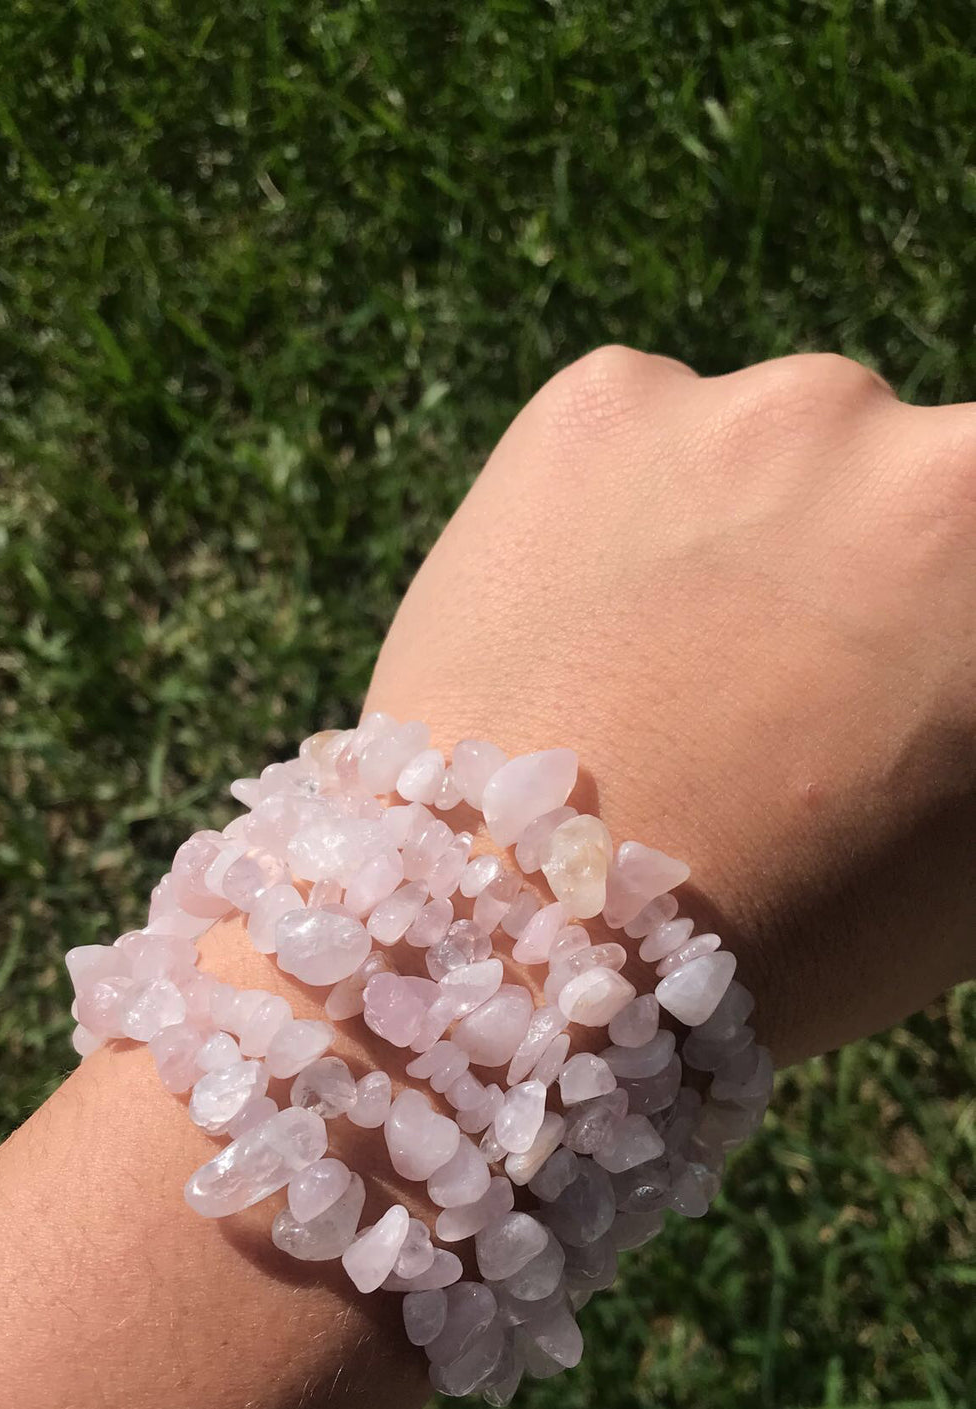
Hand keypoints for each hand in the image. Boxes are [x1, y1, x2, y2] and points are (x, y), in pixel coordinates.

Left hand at [367, 347, 975, 1064]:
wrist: (539, 939)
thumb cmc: (798, 932)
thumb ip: (973, 703)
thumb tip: (944, 670)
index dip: (936, 632)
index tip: (890, 682)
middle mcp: (898, 433)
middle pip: (902, 483)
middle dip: (862, 573)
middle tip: (787, 698)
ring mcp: (742, 405)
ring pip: (768, 455)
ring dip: (744, 536)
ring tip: (667, 680)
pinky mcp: (600, 406)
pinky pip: (639, 440)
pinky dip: (623, 516)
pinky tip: (588, 633)